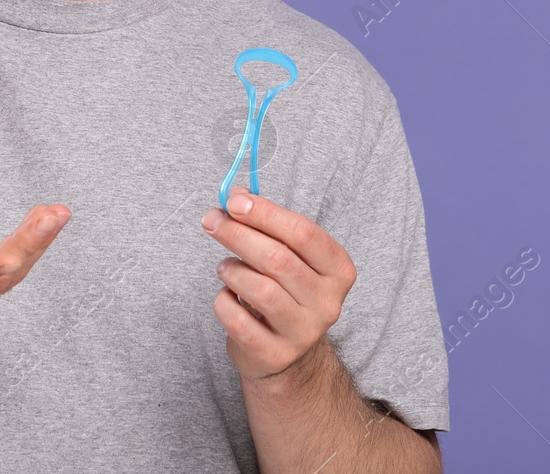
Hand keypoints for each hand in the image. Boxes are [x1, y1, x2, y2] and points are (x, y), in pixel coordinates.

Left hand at [201, 192, 355, 385]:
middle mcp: (328, 302)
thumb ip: (265, 223)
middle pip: (278, 259)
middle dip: (238, 234)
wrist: (288, 355)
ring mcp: (304, 332)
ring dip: (232, 270)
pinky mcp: (275, 354)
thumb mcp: (286, 254)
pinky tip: (227, 296)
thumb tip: (235, 195)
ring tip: (224, 267)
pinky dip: (223, 302)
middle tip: (212, 221)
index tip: (234, 201)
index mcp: (338, 270)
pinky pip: (238, 320)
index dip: (265, 213)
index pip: (304, 233)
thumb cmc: (284, 290)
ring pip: (260, 290)